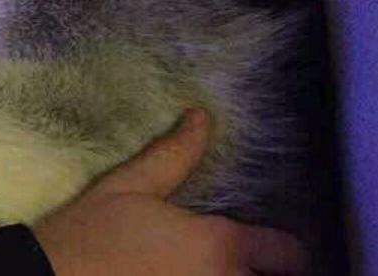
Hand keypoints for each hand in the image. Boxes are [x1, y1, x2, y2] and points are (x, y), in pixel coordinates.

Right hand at [33, 109, 308, 275]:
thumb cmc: (89, 233)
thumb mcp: (129, 186)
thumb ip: (173, 154)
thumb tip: (202, 117)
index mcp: (218, 246)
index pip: (287, 255)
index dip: (286, 251)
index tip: (273, 249)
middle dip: (268, 274)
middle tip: (251, 263)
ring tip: (225, 271)